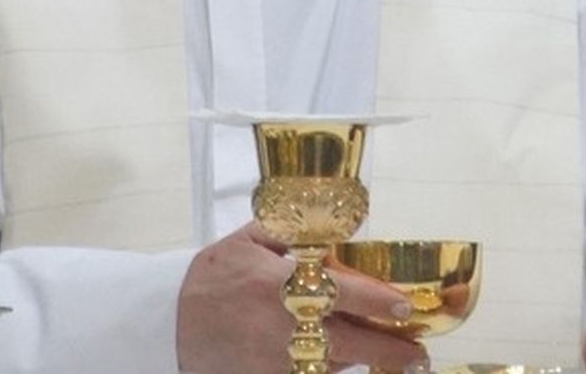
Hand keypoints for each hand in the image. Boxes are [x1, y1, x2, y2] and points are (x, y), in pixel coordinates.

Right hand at [176, 222, 427, 373]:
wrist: (167, 323)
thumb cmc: (211, 276)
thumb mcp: (247, 239)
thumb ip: (291, 231)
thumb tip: (336, 226)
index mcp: (278, 283)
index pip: (342, 292)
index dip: (379, 300)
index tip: (405, 304)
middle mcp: (282, 327)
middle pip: (351, 343)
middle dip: (390, 349)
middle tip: (417, 352)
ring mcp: (276, 362)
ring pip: (334, 366)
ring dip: (363, 362)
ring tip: (393, 359)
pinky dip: (329, 372)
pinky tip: (344, 365)